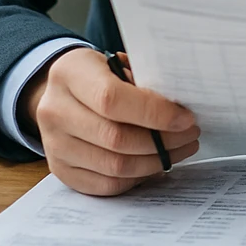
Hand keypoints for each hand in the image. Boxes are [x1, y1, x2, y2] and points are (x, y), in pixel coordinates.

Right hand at [23, 47, 200, 195]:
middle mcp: (54, 112)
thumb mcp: (118, 61)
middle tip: (190, 134)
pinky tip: (156, 163)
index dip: (155, 113)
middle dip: (163, 141)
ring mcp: (54, 145)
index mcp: (70, 74)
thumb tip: (181, 109)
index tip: (186, 118)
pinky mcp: (61, 170)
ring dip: (156, 161)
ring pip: (113, 166)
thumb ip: (143, 80)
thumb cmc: (100, 73)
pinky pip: (105, 184)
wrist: (59, 90)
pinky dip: (137, 178)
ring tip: (180, 148)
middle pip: (115, 138)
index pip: (112, 100)